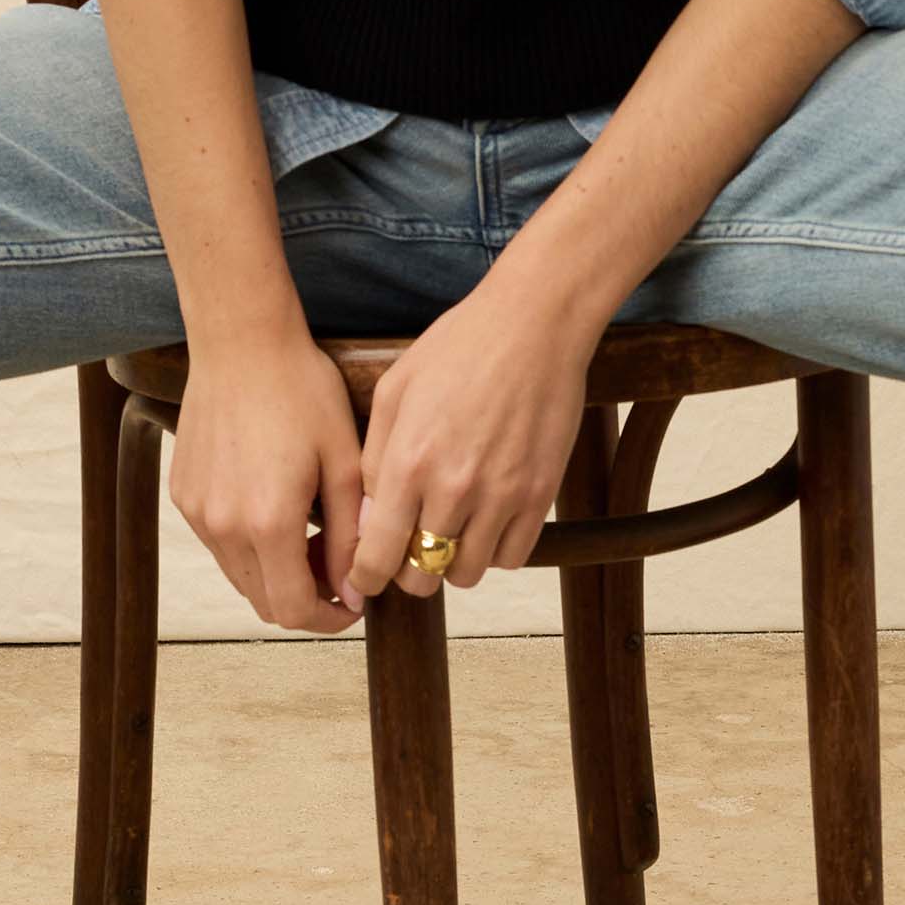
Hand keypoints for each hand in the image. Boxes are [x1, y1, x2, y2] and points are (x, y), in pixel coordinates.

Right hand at [166, 332, 369, 632]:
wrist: (241, 342)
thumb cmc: (302, 391)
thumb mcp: (343, 462)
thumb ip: (350, 536)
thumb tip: (354, 592)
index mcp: (269, 523)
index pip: (292, 611)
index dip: (327, 618)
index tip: (352, 603)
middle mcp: (223, 527)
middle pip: (262, 602)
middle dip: (304, 597)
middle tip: (335, 564)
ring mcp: (197, 513)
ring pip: (239, 576)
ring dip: (275, 572)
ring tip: (307, 534)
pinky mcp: (182, 494)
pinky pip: (218, 543)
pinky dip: (247, 544)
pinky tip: (272, 506)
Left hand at [339, 278, 594, 601]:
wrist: (534, 324)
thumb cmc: (458, 348)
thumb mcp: (394, 391)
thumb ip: (374, 458)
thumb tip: (366, 517)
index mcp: (408, 462)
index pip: (377, 555)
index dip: (364, 579)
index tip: (363, 580)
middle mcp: (453, 488)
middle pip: (422, 575)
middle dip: (408, 571)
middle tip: (410, 549)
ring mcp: (502, 495)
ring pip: (468, 574)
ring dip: (453, 562)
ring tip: (451, 530)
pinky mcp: (540, 495)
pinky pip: (512, 558)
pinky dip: (496, 549)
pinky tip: (487, 519)